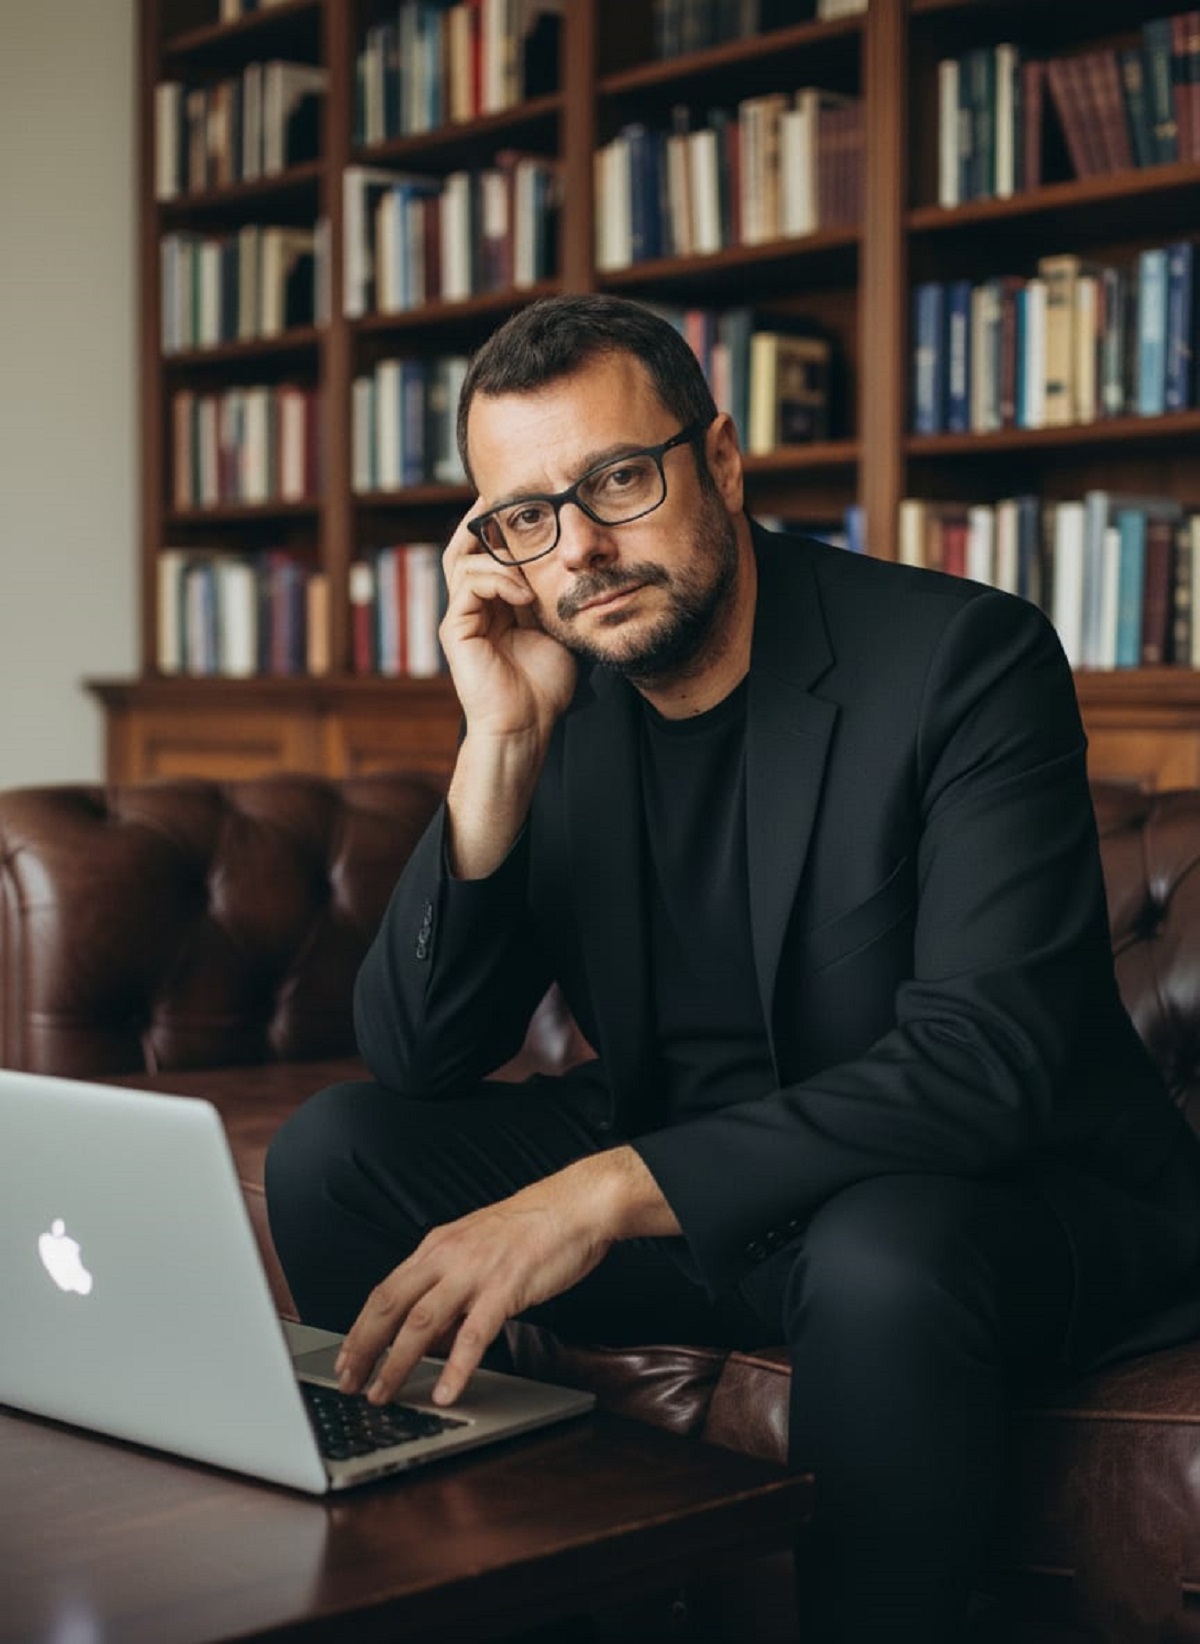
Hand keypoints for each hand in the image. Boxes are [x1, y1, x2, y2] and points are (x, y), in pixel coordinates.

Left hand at [334, 1164, 612, 1407]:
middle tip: (349, 1383)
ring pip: (422, 1322)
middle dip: (364, 1348)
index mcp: (438, 1246)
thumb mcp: (477, 1247)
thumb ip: (450, 1282)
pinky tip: (447, 1392)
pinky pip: (475, 1335)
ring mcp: (475, 1271)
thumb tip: (431, 1328)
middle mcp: (448, 1256)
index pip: (385, 1291)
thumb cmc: (532, 1228)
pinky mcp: (506, 1287)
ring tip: (384, 1393)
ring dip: (398, 1363)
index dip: (361, 1328)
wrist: (576, 1206)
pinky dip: (456, 1368)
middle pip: (390, 1306)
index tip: (346, 1358)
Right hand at [440, 509, 576, 744]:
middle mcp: (473, 606)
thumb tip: (576, 567)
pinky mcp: (455, 629)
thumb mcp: (557, 630)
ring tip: (527, 558)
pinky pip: (469, 584)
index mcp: (495, 604)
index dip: (502, 527)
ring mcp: (461, 616)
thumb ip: (555, 598)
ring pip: (464, 559)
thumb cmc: (544, 686)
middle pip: (466, 547)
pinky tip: (524, 593)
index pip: (490, 553)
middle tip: (505, 497)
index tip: (526, 503)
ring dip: (499, 554)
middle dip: (483, 519)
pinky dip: (497, 578)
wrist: (527, 725)